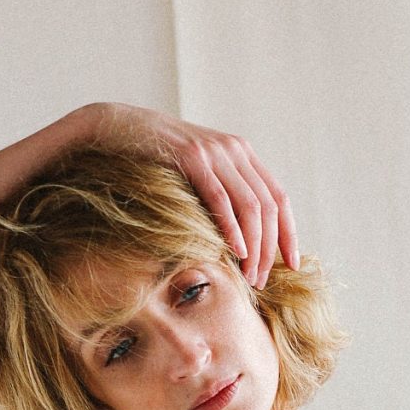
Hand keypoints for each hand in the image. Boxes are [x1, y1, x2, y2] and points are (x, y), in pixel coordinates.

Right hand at [82, 103, 299, 290]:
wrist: (116, 128)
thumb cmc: (154, 161)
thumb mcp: (197, 177)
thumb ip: (221, 196)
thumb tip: (241, 241)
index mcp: (241, 153)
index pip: (278, 198)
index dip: (289, 234)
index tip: (293, 265)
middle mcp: (234, 149)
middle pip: (268, 207)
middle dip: (269, 250)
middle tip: (260, 282)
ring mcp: (214, 151)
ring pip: (250, 205)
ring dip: (254, 247)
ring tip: (248, 276)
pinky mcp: (191, 157)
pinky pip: (221, 198)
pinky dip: (232, 228)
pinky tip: (236, 252)